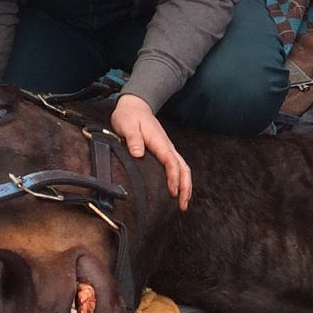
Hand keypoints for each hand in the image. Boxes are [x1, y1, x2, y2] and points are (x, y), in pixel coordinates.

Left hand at [111, 92, 192, 210]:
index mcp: (159, 141)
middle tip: (183, 205)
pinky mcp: (164, 152)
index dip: (173, 178)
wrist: (135, 106)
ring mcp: (167, 149)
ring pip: (182, 168)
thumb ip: (133, 138)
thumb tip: (138, 153)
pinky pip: (176, 167)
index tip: (172, 192)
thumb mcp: (127, 124)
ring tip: (183, 203)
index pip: (171, 161)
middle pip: (183, 168)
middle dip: (186, 187)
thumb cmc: (129, 116)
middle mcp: (167, 146)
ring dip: (185, 186)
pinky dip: (180, 180)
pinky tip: (176, 191)